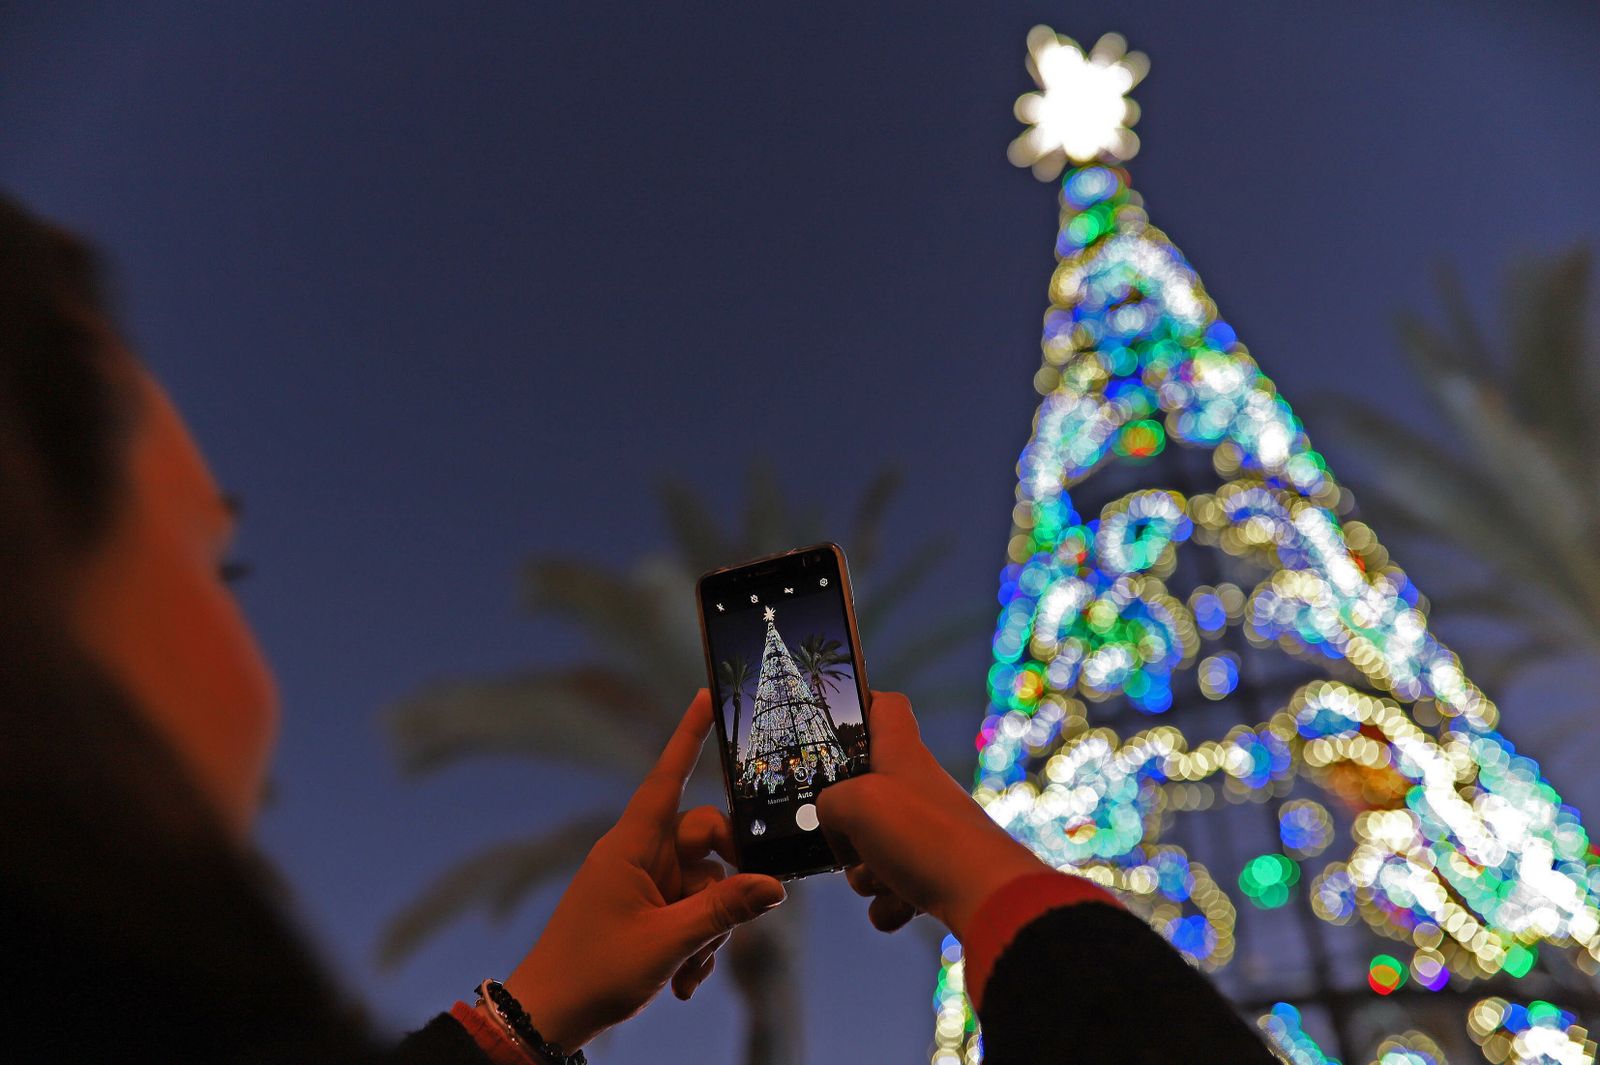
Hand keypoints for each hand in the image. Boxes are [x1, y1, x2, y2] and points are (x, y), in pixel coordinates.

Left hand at [502, 690, 785, 1050]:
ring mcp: (646, 884)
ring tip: (690, 971)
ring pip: (707, 883)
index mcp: (631, 845)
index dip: (687, 735)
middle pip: (706, 838)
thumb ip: (723, 912)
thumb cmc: (591, 973)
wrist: (550, 1016)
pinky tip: (686, 981)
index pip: (666, 777)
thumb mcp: (666, 943)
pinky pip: (693, 910)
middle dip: (727, 880)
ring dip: (711, 929)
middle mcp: (641, 855)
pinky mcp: (650, 911)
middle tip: (734, 919)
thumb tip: (773, 887)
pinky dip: (697, 943)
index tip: (705, 695)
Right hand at [817, 691, 1046, 940]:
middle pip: (865, 795)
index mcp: (901, 755)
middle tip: (848, 840)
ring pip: (875, 850)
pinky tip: (899, 908)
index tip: (834, 721)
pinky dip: (890, 905)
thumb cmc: (922, 835)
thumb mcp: (854, 804)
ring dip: (866, 875)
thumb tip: (839, 830)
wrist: (986, 895)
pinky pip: (894, 891)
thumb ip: (829, 806)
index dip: (859, 705)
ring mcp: (930, 832)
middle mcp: (917, 789)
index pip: (885, 707)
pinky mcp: (939, 874)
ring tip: (882, 879)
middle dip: (846, 829)